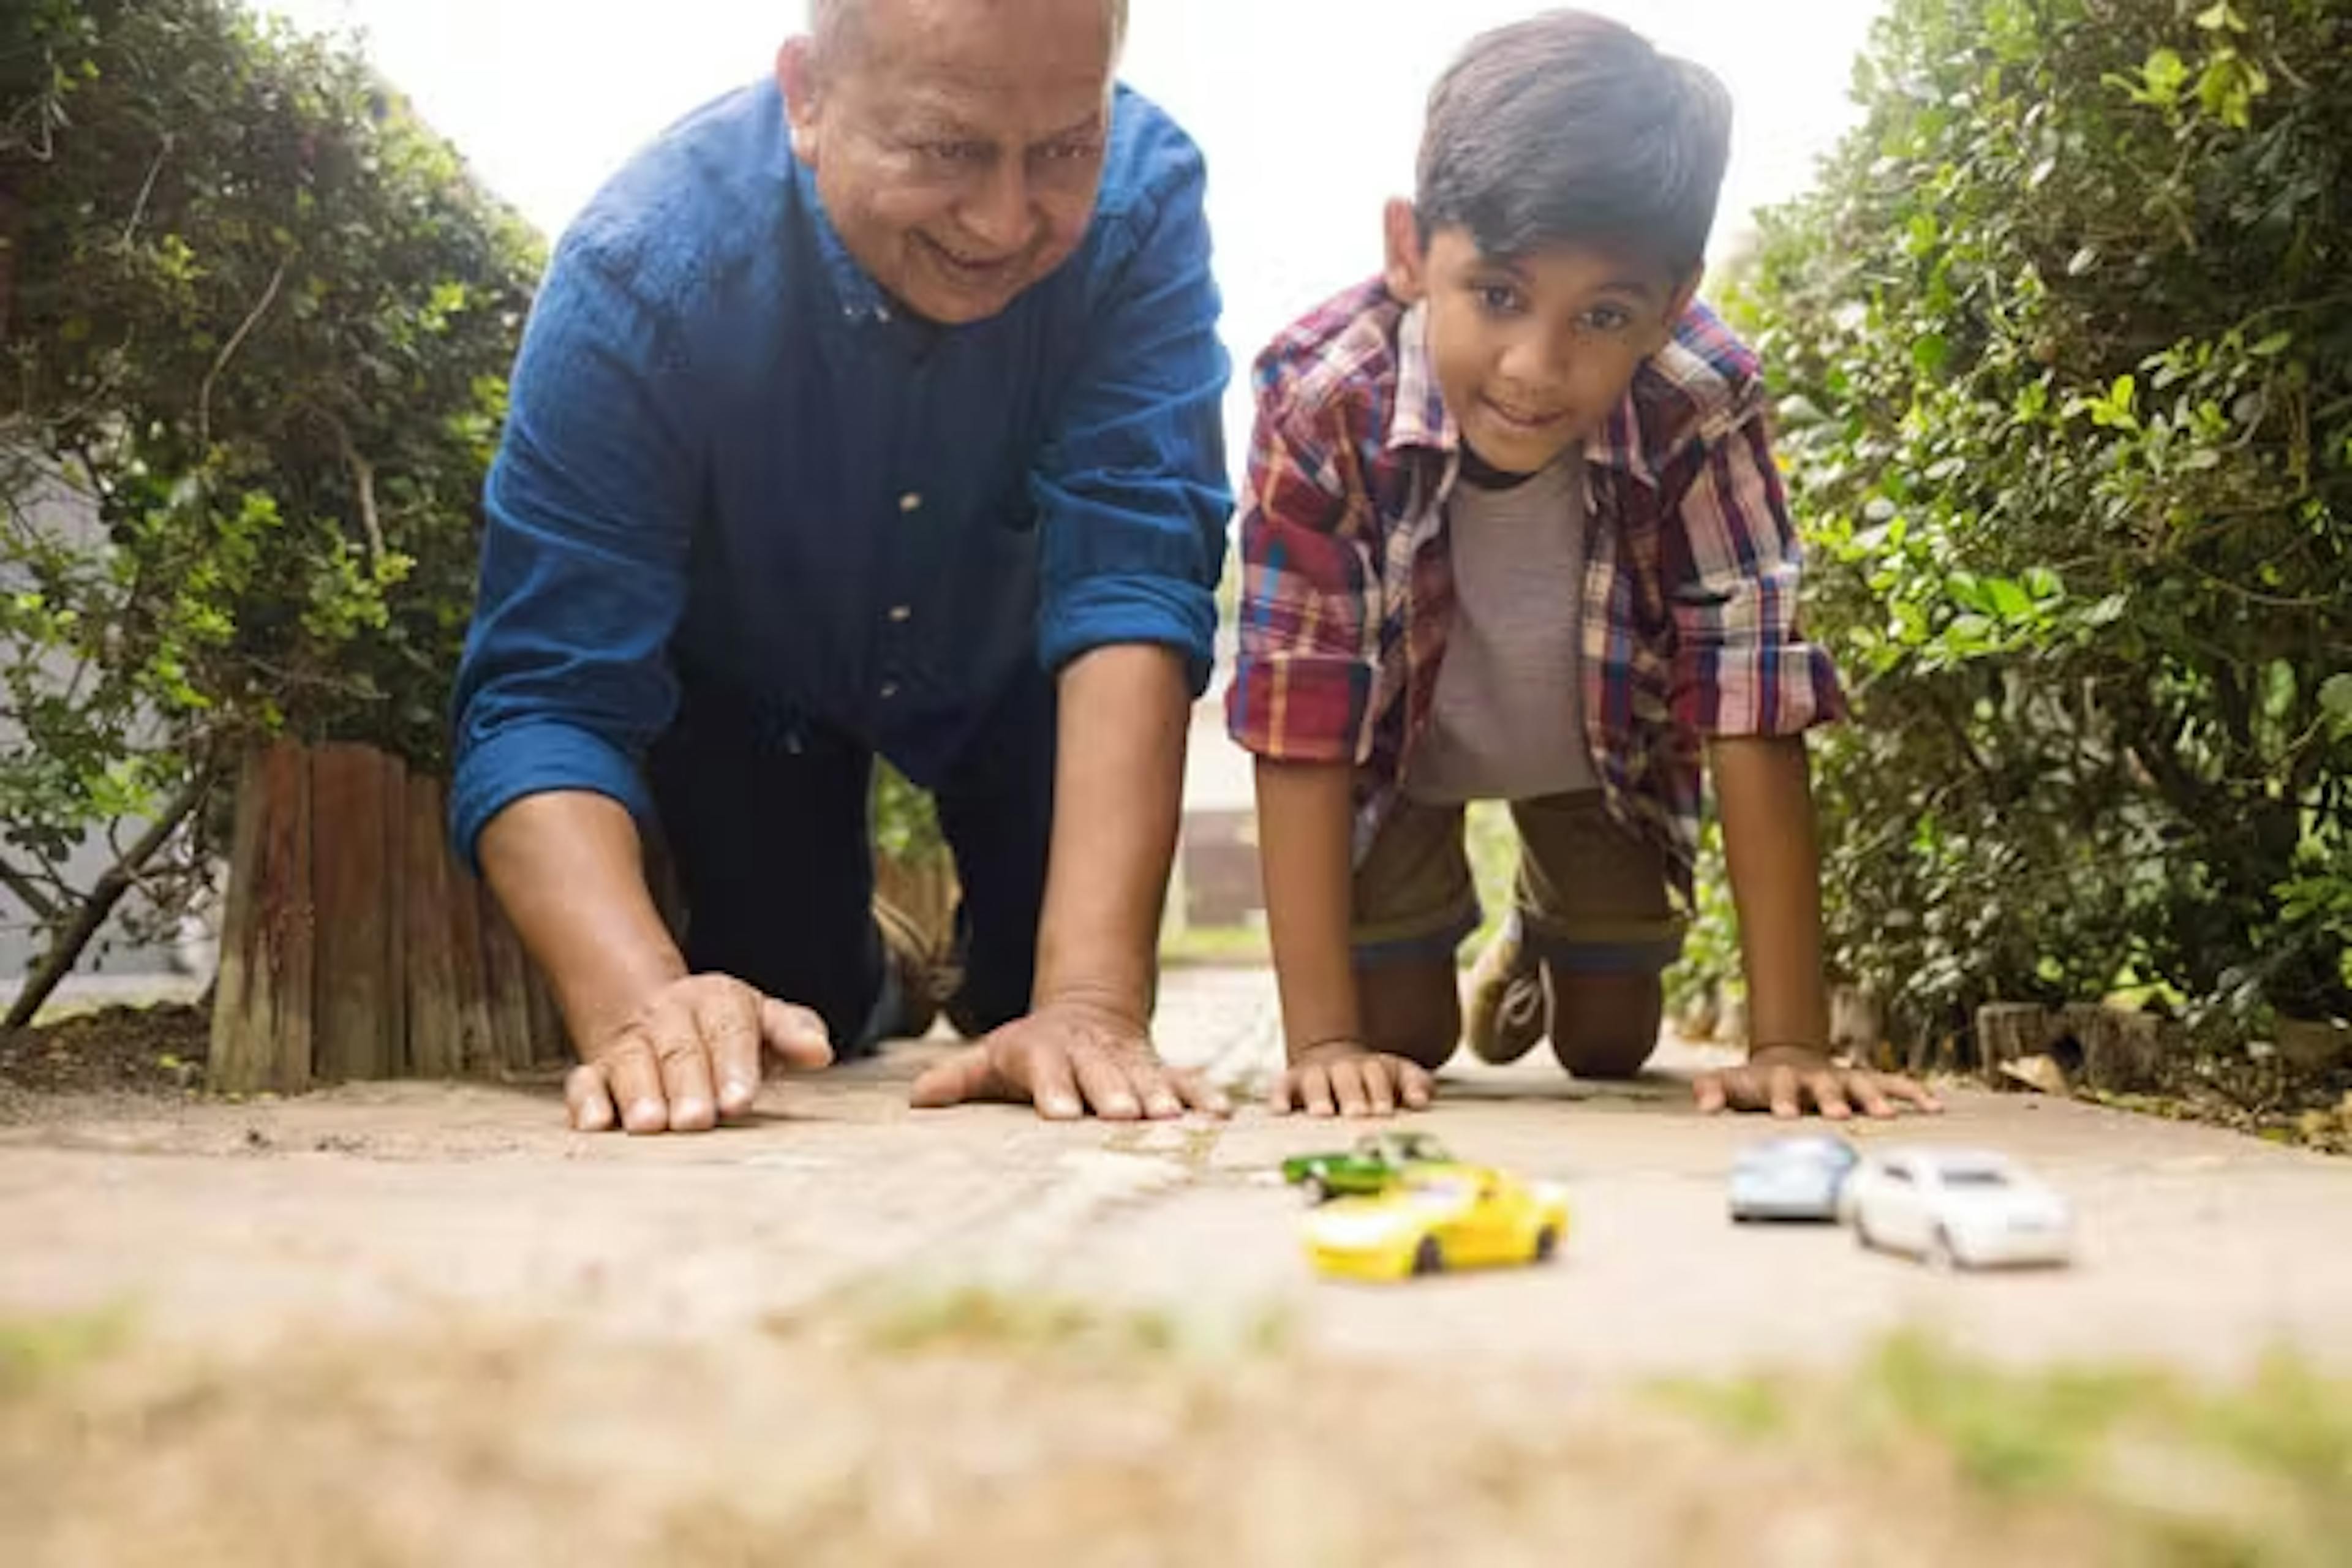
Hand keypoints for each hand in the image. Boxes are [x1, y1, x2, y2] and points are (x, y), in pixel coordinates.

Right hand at [565, 973, 833, 1133]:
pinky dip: (586, 1102)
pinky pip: (584, 1082)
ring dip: (639, 1094)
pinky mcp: (596, 1072)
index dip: (734, 1064)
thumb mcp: (762, 1019)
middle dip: (688, 1086)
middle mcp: (670, 1020)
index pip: (729, 1029)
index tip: (740, 1099)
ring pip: (632, 1065)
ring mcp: (631, 1046)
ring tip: (650, 1125)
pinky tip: (595, 1124)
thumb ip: (792, 1032)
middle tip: (696, 1119)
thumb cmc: (721, 1027)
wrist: (650, 1009)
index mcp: (717, 1003)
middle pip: (680, 1051)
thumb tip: (819, 1052)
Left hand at [908, 995, 1229, 1120]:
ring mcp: (1128, 1063)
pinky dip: (1204, 1095)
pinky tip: (1222, 1113)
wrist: (1087, 1014)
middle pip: (1100, 1075)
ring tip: (1171, 1117)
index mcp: (1046, 1054)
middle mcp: (1090, 1057)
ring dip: (1159, 1096)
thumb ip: (959, 1080)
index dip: (1053, 1089)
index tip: (1058, 1113)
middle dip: (1112, 1093)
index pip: (1046, 1071)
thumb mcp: (992, 1059)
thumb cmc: (1030, 1052)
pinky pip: (1186, 1080)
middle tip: (1123, 1114)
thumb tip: (916, 1099)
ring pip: (1145, 1077)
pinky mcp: (1160, 1069)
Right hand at [1272, 1039, 1435, 1117]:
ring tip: (1322, 1113)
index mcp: (1370, 1066)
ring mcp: (1315, 1073)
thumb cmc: (1374, 1079)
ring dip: (1318, 1095)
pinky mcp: (1290, 1082)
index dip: (1380, 1091)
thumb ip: (1415, 1084)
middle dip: (1352, 1094)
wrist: (1336, 1059)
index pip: (1376, 1073)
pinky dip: (1279, 1095)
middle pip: (1346, 1076)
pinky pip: (1281, 1085)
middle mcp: (1341, 1068)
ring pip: (1315, 1079)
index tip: (1384, 1110)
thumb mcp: (1399, 1075)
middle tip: (1358, 1113)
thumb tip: (1420, 1100)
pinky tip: (1280, 1110)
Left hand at [1693, 1043, 1941, 1119]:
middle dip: (1832, 1099)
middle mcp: (1818, 1077)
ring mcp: (1845, 1078)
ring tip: (1889, 1115)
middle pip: (1827, 1085)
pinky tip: (1935, 1106)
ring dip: (1876, 1097)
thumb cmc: (1757, 1083)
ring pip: (1865, 1084)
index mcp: (1782, 1079)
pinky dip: (1914, 1093)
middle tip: (1838, 1113)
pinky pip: (1896, 1084)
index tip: (1786, 1116)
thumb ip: (1714, 1089)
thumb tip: (1703, 1101)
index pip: (1781, 1087)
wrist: (1787, 1061)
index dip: (1784, 1099)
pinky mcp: (1868, 1082)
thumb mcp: (1733, 1084)